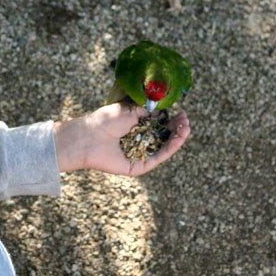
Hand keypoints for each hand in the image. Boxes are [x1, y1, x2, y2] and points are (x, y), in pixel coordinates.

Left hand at [53, 103, 189, 175]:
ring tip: (186, 127)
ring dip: (177, 138)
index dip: (171, 119)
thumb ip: (146, 110)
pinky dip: (170, 148)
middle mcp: (138, 142)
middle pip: (163, 137)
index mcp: (134, 128)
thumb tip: (162, 109)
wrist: (88, 137)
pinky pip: (158, 158)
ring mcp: (139, 155)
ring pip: (163, 148)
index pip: (158, 125)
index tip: (182, 112)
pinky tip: (179, 138)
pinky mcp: (138, 167)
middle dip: (176, 128)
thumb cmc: (104, 121)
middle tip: (186, 120)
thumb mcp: (128, 110)